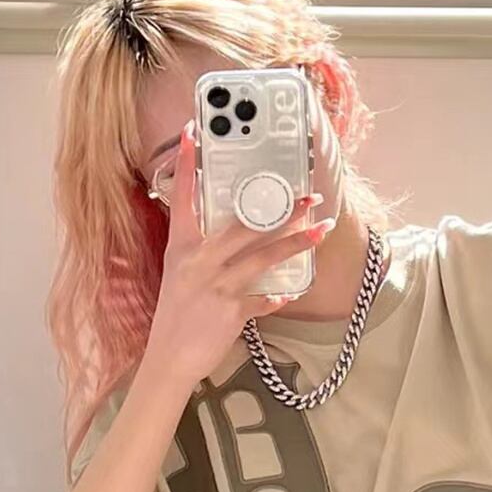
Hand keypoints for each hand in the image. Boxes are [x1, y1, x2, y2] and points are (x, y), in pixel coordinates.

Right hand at [144, 119, 334, 388]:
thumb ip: (203, 251)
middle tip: (308, 196)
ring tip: (321, 229)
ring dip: (296, 243)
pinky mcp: (230, 311)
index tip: (194, 133)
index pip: (184, 198)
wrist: (169, 358)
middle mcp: (198, 261)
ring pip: (262, 258)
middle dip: (281, 210)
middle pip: (245, 227)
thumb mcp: (181, 274)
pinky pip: (263, 299)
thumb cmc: (177, 314)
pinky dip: (279, 297)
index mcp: (182, 247)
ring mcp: (215, 286)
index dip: (189, 166)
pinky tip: (294, 292)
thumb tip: (233, 232)